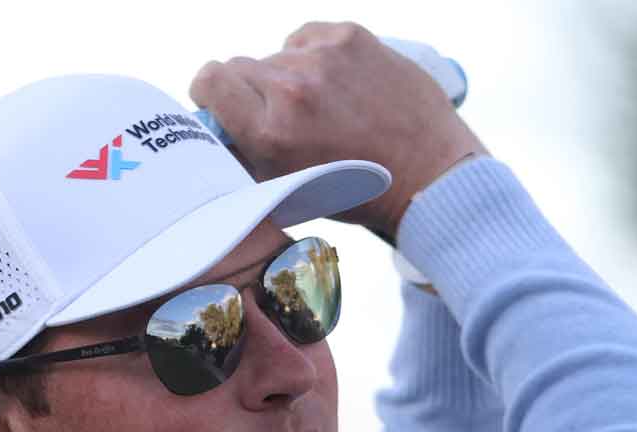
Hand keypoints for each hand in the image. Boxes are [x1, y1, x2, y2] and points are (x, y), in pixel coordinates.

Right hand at [190, 22, 486, 242]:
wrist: (426, 174)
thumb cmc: (354, 189)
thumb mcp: (284, 188)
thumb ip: (240, 153)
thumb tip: (211, 126)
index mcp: (269, 131)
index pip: (210, 80)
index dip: (210, 91)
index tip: (222, 102)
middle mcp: (292, 89)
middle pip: (240, 66)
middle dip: (252, 90)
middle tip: (281, 115)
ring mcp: (324, 58)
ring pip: (278, 54)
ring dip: (288, 75)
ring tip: (321, 106)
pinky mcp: (351, 37)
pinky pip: (308, 37)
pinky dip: (314, 56)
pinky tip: (335, 84)